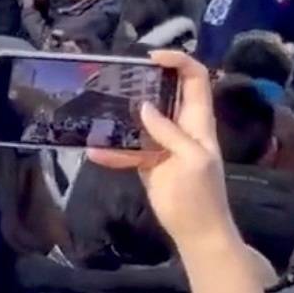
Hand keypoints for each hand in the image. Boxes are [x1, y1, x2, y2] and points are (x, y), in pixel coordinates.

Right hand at [87, 51, 237, 253]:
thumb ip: (169, 133)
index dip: (177, 61)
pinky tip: (93, 151)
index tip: (150, 58)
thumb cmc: (200, 197)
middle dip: (143, 80)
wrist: (198, 234)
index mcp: (198, 122)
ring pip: (141, 119)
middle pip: (165, 93)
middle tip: (115, 76)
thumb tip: (143, 106)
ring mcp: (163, 145)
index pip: (194, 79)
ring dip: (121, 114)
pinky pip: (128, 149)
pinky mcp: (149, 163)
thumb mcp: (190, 161)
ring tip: (96, 105)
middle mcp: (181, 127)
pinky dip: (112, 150)